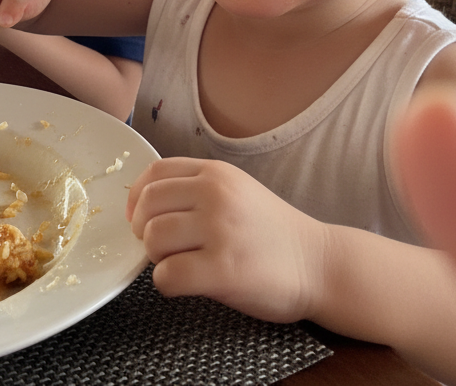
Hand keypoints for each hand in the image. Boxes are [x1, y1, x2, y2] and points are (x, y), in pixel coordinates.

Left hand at [126, 157, 321, 323]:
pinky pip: (167, 276)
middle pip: (148, 205)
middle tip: (160, 247)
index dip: (137, 197)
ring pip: (153, 239)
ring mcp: (219, 230)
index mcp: (216, 173)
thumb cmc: (271, 232)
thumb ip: (195, 190)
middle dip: (143, 229)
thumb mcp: (236, 191)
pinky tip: (186, 284)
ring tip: (179, 263)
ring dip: (157, 258)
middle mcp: (216, 195)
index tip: (137, 217)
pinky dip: (167, 284)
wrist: (318, 263)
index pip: (155, 172)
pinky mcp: (223, 269)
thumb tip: (142, 205)